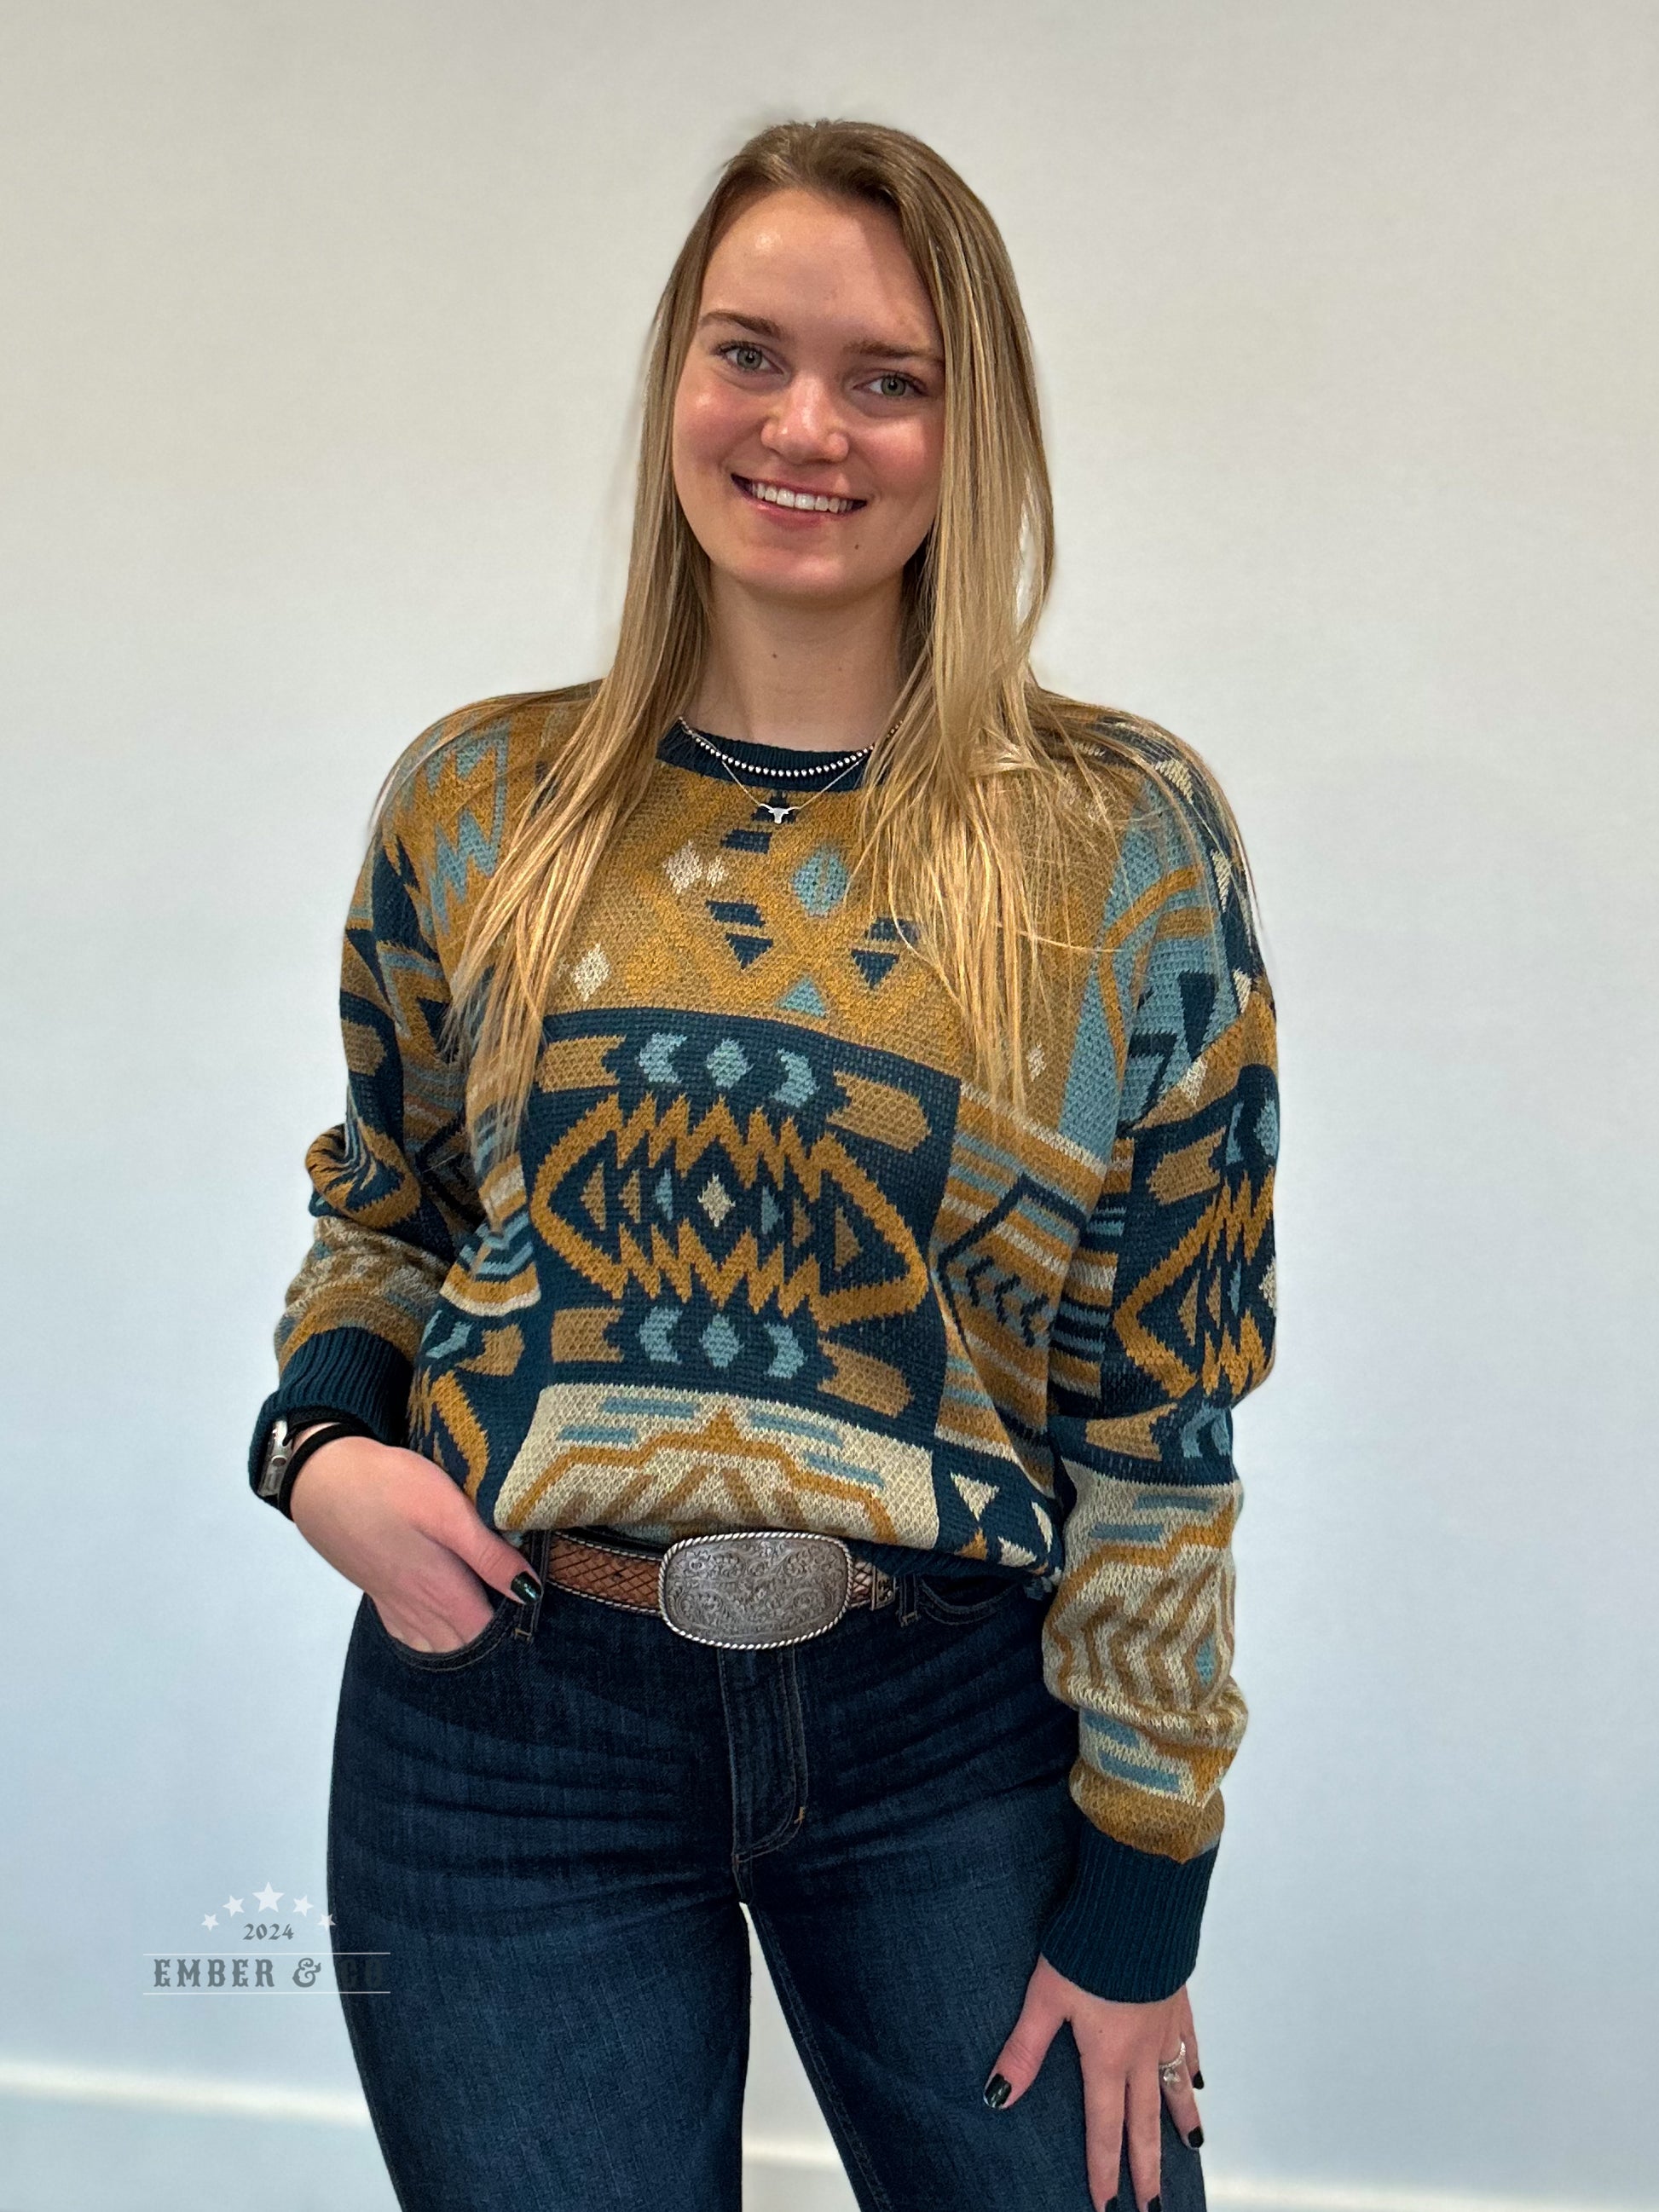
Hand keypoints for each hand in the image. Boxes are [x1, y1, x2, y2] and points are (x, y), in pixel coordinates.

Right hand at [287, 1431, 534, 1652]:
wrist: (322, 1479)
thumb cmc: (389, 1487)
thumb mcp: (448, 1512)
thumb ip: (488, 1555)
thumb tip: (530, 1592)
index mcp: (443, 1591)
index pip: (488, 1635)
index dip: (514, 1633)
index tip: (536, 1617)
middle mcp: (419, 1607)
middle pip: (463, 1646)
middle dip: (491, 1644)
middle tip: (518, 1623)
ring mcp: (395, 1602)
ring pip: (435, 1645)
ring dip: (461, 1643)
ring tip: (486, 1626)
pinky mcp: (378, 1590)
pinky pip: (408, 1633)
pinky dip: (430, 1639)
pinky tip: (439, 1625)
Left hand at [983, 1956, 1202, 2211]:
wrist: (1136, 1903)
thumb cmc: (1086, 1946)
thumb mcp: (1044, 1998)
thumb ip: (1024, 2049)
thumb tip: (998, 2096)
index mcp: (1106, 2056)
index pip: (1104, 2126)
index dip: (1104, 2169)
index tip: (1108, 2205)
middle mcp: (1141, 2050)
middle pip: (1145, 2120)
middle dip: (1147, 2166)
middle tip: (1152, 2205)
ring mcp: (1164, 2025)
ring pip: (1175, 2085)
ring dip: (1181, 2121)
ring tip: (1189, 2150)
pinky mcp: (1177, 1998)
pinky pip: (1188, 2044)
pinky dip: (1191, 2066)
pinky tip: (1197, 2077)